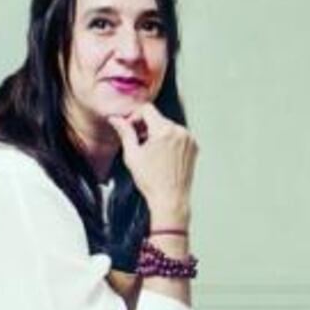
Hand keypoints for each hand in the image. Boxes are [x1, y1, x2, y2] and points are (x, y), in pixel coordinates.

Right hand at [107, 103, 197, 226]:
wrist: (170, 199)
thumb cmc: (152, 181)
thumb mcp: (132, 155)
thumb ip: (125, 133)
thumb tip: (116, 119)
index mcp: (164, 130)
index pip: (147, 109)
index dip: (135, 116)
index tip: (130, 127)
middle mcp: (180, 131)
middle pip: (158, 118)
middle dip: (146, 126)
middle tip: (137, 142)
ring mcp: (189, 139)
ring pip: (168, 127)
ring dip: (157, 134)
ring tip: (150, 151)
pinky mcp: (194, 147)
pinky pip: (178, 136)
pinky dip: (169, 141)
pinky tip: (161, 155)